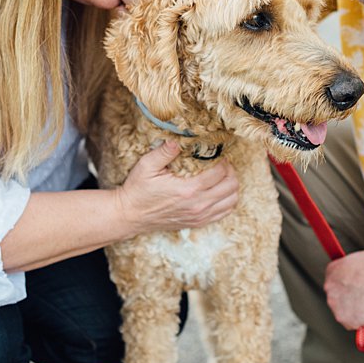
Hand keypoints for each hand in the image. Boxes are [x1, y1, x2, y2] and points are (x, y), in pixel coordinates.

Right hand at [115, 141, 238, 232]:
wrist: (131, 215)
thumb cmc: (138, 190)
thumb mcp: (147, 166)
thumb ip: (164, 152)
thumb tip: (178, 140)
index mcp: (188, 190)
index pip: (220, 172)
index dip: (223, 160)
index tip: (218, 154)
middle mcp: (198, 204)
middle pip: (231, 186)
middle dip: (230, 171)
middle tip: (222, 164)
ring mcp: (200, 216)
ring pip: (232, 200)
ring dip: (231, 186)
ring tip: (222, 177)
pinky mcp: (199, 222)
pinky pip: (225, 212)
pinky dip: (227, 200)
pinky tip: (218, 191)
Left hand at [323, 250, 363, 330]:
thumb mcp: (361, 257)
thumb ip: (352, 267)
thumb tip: (355, 271)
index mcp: (332, 271)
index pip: (333, 278)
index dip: (347, 282)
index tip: (355, 284)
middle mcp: (330, 289)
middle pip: (336, 295)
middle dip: (348, 296)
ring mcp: (337, 306)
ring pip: (343, 310)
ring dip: (354, 309)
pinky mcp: (346, 321)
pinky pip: (352, 322)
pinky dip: (361, 320)